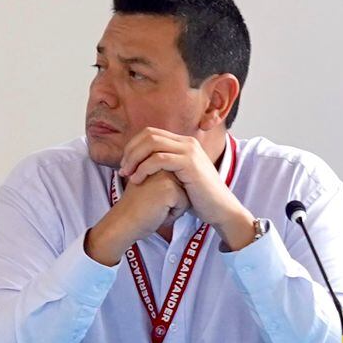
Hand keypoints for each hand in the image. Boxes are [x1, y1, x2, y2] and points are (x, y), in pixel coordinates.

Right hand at [85, 170, 190, 265]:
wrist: (123, 222)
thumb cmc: (135, 208)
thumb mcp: (148, 184)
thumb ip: (163, 177)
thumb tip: (184, 181)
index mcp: (155, 162)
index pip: (178, 180)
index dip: (167, 196)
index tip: (148, 198)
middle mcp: (160, 165)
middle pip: (185, 187)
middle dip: (172, 201)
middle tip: (151, 204)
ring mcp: (166, 176)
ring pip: (186, 196)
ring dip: (174, 208)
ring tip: (154, 208)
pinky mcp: (170, 189)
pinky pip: (184, 205)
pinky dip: (173, 214)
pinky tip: (157, 213)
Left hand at [120, 128, 256, 247]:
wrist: (220, 209)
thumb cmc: (197, 197)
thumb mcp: (177, 176)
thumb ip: (164, 165)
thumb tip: (142, 162)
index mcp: (183, 143)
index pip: (150, 133)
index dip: (133, 146)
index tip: (125, 164)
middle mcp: (187, 142)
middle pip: (148, 135)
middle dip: (130, 151)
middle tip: (123, 169)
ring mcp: (189, 151)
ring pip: (151, 144)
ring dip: (134, 159)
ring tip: (127, 175)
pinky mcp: (189, 163)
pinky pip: (159, 159)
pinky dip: (143, 168)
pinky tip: (137, 180)